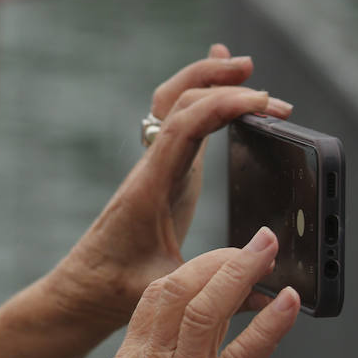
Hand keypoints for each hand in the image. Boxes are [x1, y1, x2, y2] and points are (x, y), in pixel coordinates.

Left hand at [57, 44, 291, 329]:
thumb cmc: (116, 289)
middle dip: (224, 88)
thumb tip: (270, 291)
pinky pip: (181, 120)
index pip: (183, 128)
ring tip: (245, 67)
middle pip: (181, 104)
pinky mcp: (166, 171)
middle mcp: (151, 167)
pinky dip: (201, 93)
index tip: (262, 104)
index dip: (221, 107)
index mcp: (150, 187)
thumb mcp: (164, 290)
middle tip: (273, 99)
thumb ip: (212, 286)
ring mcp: (158, 166)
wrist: (84, 287)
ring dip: (208, 80)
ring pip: (175, 104)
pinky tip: (220, 73)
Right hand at [59, 228, 299, 357]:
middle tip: (256, 242)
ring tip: (271, 252)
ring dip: (243, 274)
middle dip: (220, 258)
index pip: (155, 296)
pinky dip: (268, 325)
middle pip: (179, 289)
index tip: (220, 257)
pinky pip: (242, 356)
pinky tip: (288, 304)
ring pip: (206, 310)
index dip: (192, 269)